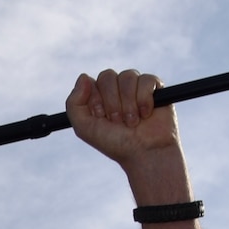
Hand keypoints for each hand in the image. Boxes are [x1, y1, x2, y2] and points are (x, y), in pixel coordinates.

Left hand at [66, 69, 184, 181]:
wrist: (144, 152)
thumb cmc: (114, 143)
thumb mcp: (84, 128)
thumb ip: (74, 104)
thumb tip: (84, 76)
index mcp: (97, 97)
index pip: (91, 83)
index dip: (96, 100)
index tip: (101, 117)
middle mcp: (115, 90)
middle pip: (107, 76)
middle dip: (111, 102)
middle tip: (117, 121)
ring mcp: (134, 87)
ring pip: (127, 76)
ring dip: (128, 103)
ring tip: (132, 122)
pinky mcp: (154, 87)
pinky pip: (146, 80)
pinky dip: (144, 99)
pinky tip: (146, 114)